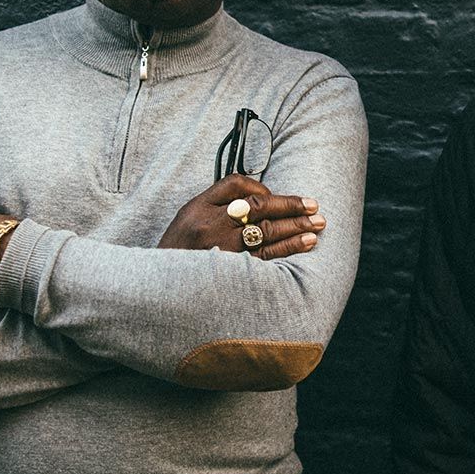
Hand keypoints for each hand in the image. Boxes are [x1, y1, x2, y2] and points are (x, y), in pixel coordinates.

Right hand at [157, 174, 323, 259]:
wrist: (157, 289)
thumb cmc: (177, 254)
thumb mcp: (186, 220)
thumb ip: (216, 206)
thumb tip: (258, 198)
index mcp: (197, 208)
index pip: (235, 184)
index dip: (260, 188)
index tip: (275, 196)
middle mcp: (209, 225)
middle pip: (258, 206)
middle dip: (290, 206)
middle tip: (314, 206)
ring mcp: (222, 249)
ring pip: (267, 230)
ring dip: (296, 226)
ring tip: (317, 224)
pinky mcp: (233, 272)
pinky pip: (267, 256)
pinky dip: (289, 248)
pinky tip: (305, 243)